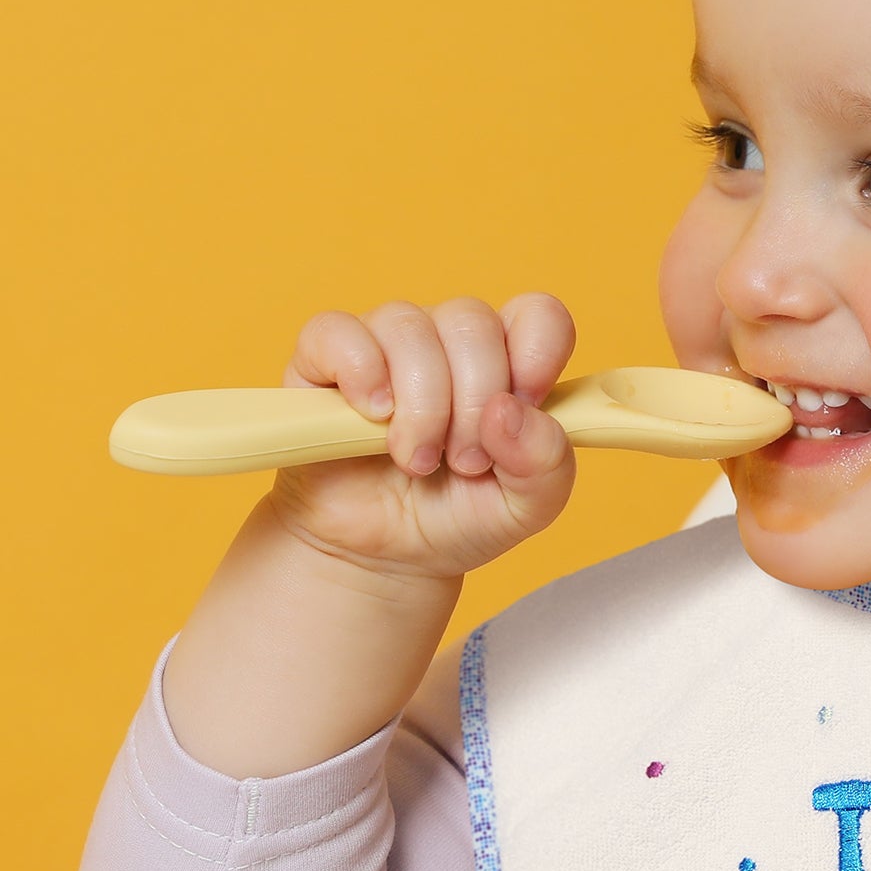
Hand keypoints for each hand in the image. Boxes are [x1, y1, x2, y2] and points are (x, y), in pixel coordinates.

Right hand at [267, 293, 578, 583]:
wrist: (384, 557)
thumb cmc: (458, 516)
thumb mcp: (527, 506)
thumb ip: (546, 461)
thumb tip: (507, 410)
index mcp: (507, 360)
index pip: (537, 313)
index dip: (537, 351)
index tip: (526, 403)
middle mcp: (448, 339)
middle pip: (472, 322)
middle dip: (473, 402)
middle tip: (465, 462)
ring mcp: (386, 342)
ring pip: (410, 328)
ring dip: (421, 406)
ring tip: (417, 461)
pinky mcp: (324, 358)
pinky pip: (339, 332)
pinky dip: (361, 372)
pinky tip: (373, 416)